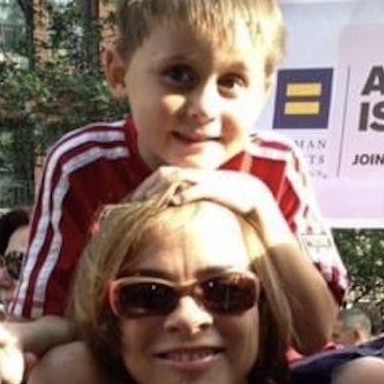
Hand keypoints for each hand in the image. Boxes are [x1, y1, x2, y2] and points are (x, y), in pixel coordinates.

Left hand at [128, 167, 287, 237]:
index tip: (130, 202)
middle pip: (162, 175)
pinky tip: (174, 202)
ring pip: (175, 179)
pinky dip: (185, 193)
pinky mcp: (216, 187)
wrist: (254, 197)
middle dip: (145, 188)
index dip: (144, 187)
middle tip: (131, 203)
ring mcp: (204, 178)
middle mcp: (194, 173)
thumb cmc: (227, 201)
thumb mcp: (201, 201)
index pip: (159, 176)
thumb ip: (186, 201)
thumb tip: (168, 210)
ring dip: (159, 190)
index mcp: (189, 176)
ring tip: (145, 203)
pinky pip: (197, 188)